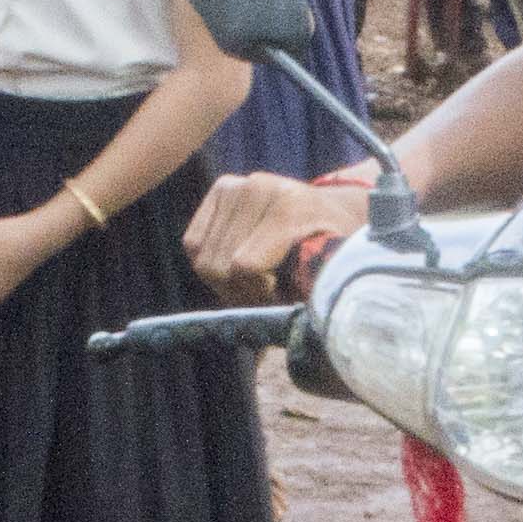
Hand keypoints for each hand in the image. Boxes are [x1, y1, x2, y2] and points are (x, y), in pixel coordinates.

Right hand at [194, 170, 355, 288]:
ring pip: (203, 258)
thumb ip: (303, 289)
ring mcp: (236, 185)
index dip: (257, 292)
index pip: (244, 266)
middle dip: (240, 290)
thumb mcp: (326, 271)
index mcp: (290, 206)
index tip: (280, 296)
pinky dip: (209, 263)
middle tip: (265, 293)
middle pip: (219, 265)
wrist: (329, 209)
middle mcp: (258, 187)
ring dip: (225, 282)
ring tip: (253, 281)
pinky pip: (193, 243)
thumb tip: (268, 336)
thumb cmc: (328, 248)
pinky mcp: (220, 188)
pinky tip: (235, 264)